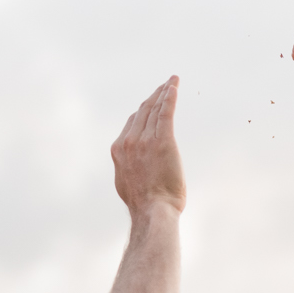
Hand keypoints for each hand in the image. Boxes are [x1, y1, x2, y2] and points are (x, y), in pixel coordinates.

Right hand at [111, 77, 186, 215]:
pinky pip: (166, 112)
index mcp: (118, 150)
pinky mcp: (163, 140)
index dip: (143, 111)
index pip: (132, 123)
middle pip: (143, 111)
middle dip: (154, 96)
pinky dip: (170, 96)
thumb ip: (128, 168)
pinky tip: (174, 86)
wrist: (152, 211)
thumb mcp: (126, 183)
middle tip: (164, 85)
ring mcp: (145, 140)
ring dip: (164, 92)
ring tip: (172, 82)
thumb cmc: (144, 204)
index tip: (152, 103)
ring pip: (155, 109)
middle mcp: (129, 141)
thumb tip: (132, 167)